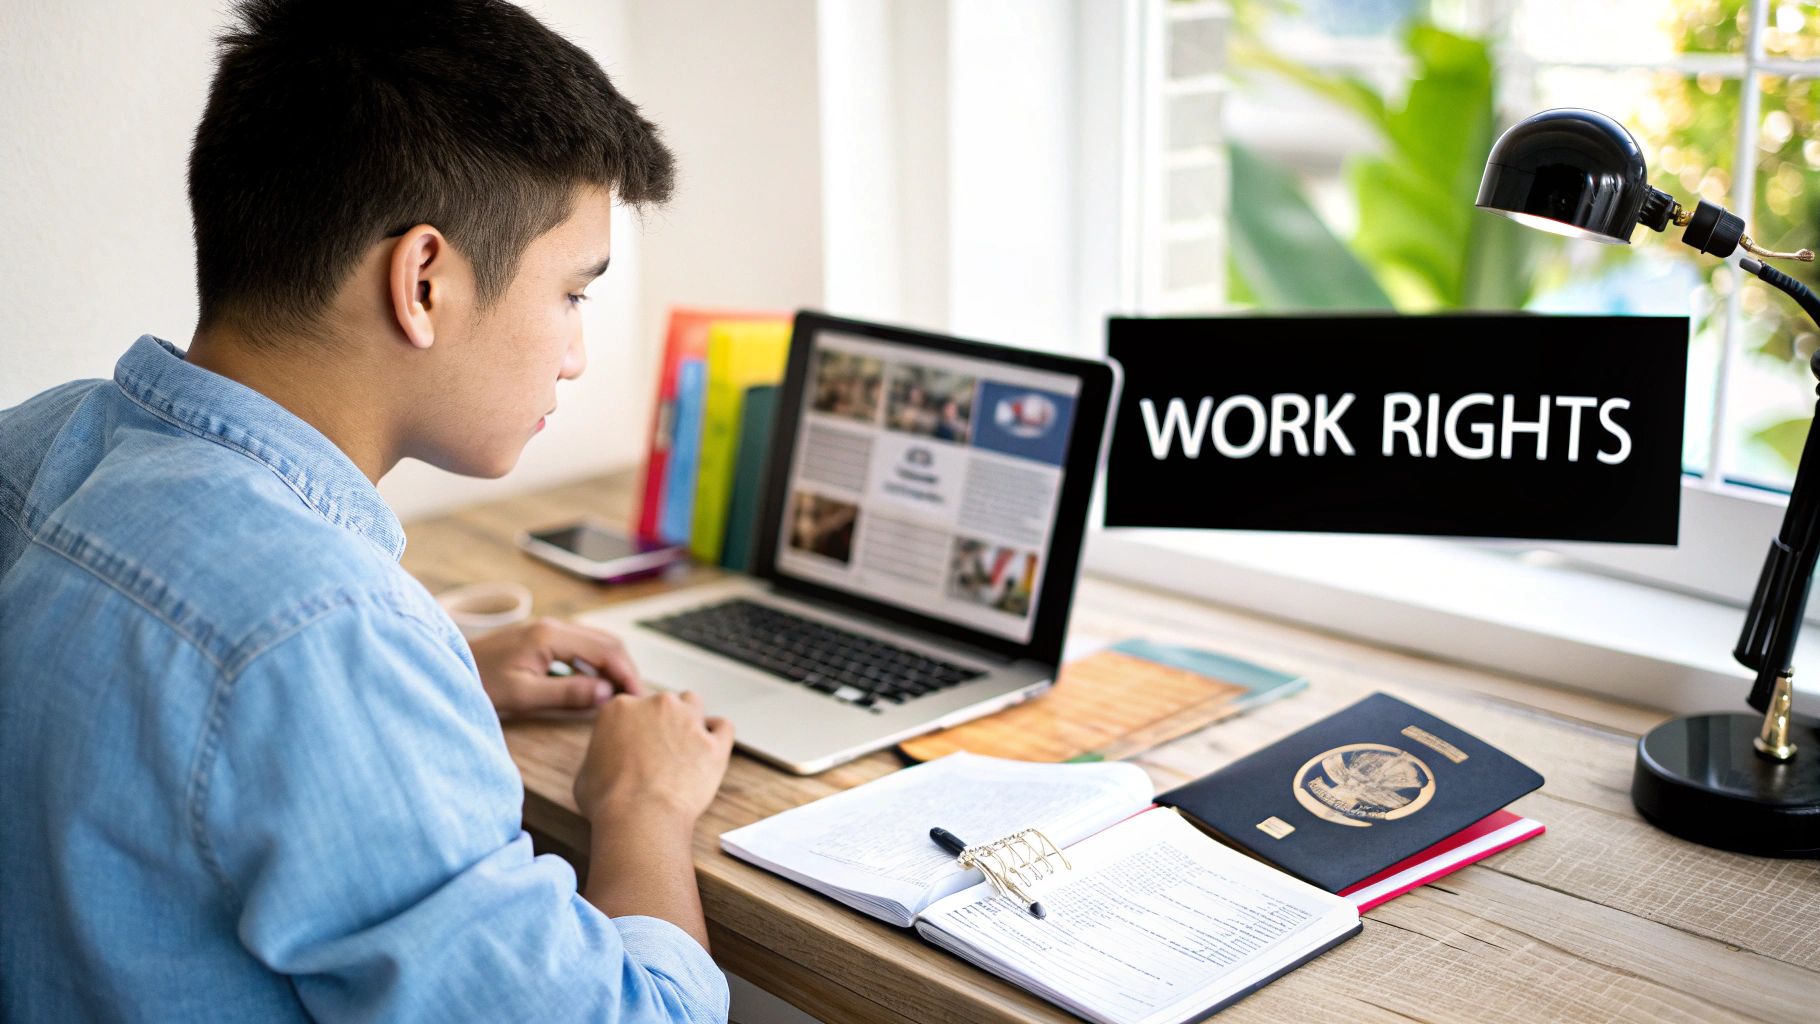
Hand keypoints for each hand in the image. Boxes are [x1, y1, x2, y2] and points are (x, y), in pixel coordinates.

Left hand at [469, 617, 643, 718]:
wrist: (446, 671)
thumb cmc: (479, 684)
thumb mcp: (523, 695)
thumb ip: (567, 693)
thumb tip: (607, 693)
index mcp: (551, 636)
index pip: (606, 651)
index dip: (627, 675)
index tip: (638, 699)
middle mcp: (553, 626)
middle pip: (606, 642)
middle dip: (625, 669)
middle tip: (634, 699)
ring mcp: (547, 630)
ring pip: (595, 643)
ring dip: (611, 666)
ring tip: (618, 696)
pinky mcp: (541, 639)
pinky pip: (580, 647)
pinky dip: (594, 665)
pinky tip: (594, 686)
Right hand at [573, 690, 734, 826]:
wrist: (640, 817)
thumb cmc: (609, 801)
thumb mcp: (585, 773)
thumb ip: (600, 755)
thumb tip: (607, 763)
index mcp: (620, 708)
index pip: (631, 707)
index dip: (634, 728)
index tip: (636, 746)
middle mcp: (656, 705)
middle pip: (663, 703)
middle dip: (662, 723)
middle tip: (658, 753)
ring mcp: (687, 720)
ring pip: (693, 704)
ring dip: (690, 720)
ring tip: (685, 747)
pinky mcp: (713, 741)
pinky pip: (723, 726)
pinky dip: (718, 735)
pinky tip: (710, 750)